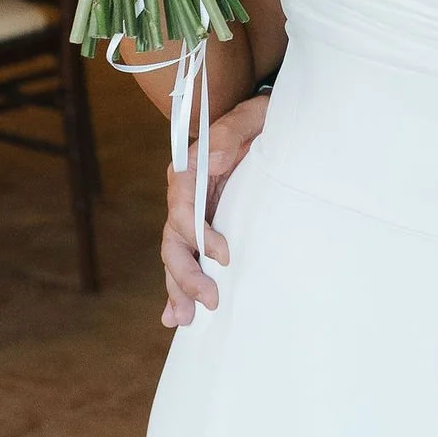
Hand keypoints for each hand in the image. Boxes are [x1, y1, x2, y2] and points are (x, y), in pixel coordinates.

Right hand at [161, 91, 269, 325]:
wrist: (263, 122)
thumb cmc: (258, 119)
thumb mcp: (249, 116)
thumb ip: (229, 133)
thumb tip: (213, 156)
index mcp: (190, 168)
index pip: (182, 207)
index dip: (198, 234)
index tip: (225, 256)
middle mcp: (184, 194)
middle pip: (174, 239)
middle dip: (186, 274)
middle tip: (209, 301)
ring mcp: (192, 212)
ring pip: (176, 255)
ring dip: (178, 288)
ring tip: (183, 319)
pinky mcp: (204, 226)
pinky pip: (187, 258)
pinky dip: (179, 286)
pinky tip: (176, 314)